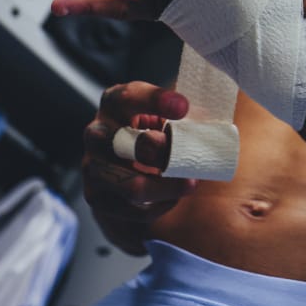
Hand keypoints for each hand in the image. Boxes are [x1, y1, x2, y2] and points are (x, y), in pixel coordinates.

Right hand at [80, 82, 196, 251]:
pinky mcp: (97, 197)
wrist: (124, 165)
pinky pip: (131, 209)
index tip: (183, 107)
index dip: (155, 100)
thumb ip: (181, 115)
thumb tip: (214, 124)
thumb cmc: (151, 132)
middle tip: (186, 157)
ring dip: (165, 187)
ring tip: (189, 184)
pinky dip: (158, 206)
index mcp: (114, 103)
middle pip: (123, 142)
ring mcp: (92, 166)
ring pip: (131, 185)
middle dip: (159, 151)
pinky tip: (172, 198)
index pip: (128, 96)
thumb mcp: (162, 115)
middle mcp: (97, 132)